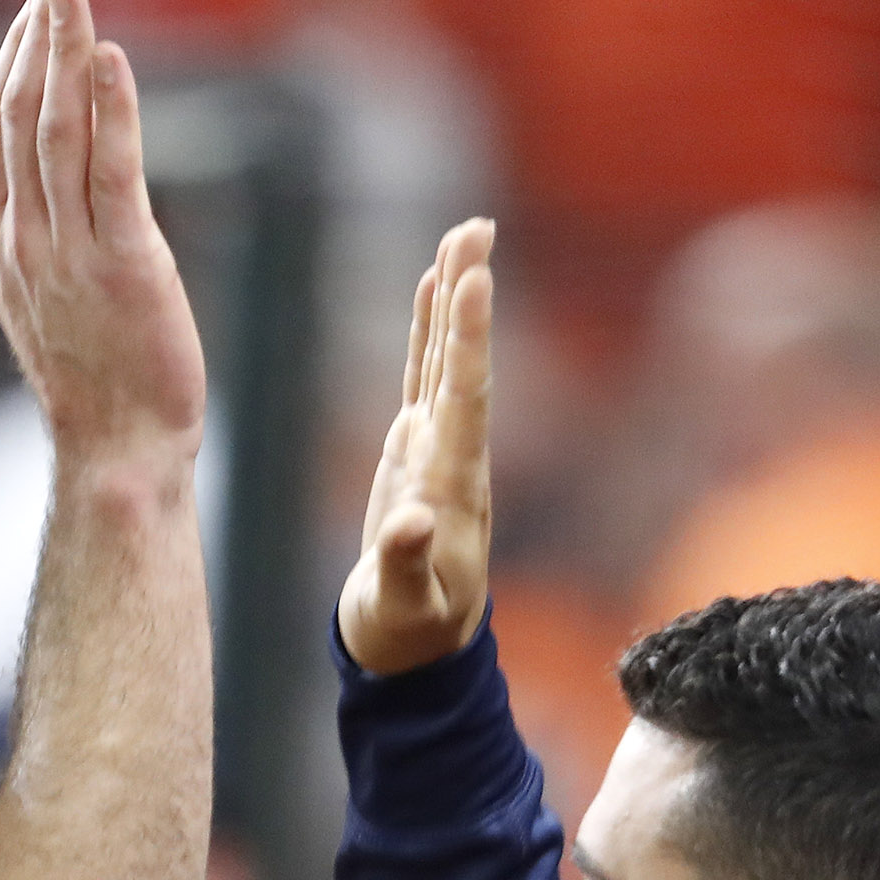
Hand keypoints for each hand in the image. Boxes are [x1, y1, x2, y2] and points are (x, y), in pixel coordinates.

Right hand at [0, 0, 206, 472]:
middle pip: (19, 110)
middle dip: (39, 27)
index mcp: (5, 240)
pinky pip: (109, 174)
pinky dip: (110, 110)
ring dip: (65, 48)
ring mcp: (67, 252)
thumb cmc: (101, 383)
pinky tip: (112, 57)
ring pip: (55, 130)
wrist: (118, 454)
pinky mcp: (122, 265)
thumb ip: (50, 234)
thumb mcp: (56, 297)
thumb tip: (66, 179)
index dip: (16, 53)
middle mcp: (26, 238)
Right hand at [338, 218, 497, 675]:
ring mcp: (437, 450)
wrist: (415, 652)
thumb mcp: (404, 607)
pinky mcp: (416, 454)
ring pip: (446, 360)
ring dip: (453, 299)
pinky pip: (425, 378)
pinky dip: (430, 332)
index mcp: (453, 486)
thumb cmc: (408, 633)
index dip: (466, 339)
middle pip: (463, 362)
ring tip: (461, 237)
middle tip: (476, 227)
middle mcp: (454, 456)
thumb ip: (405, 563)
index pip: (464, 398)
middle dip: (468, 295)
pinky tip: (432, 291)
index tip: (472, 278)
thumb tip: (409, 521)